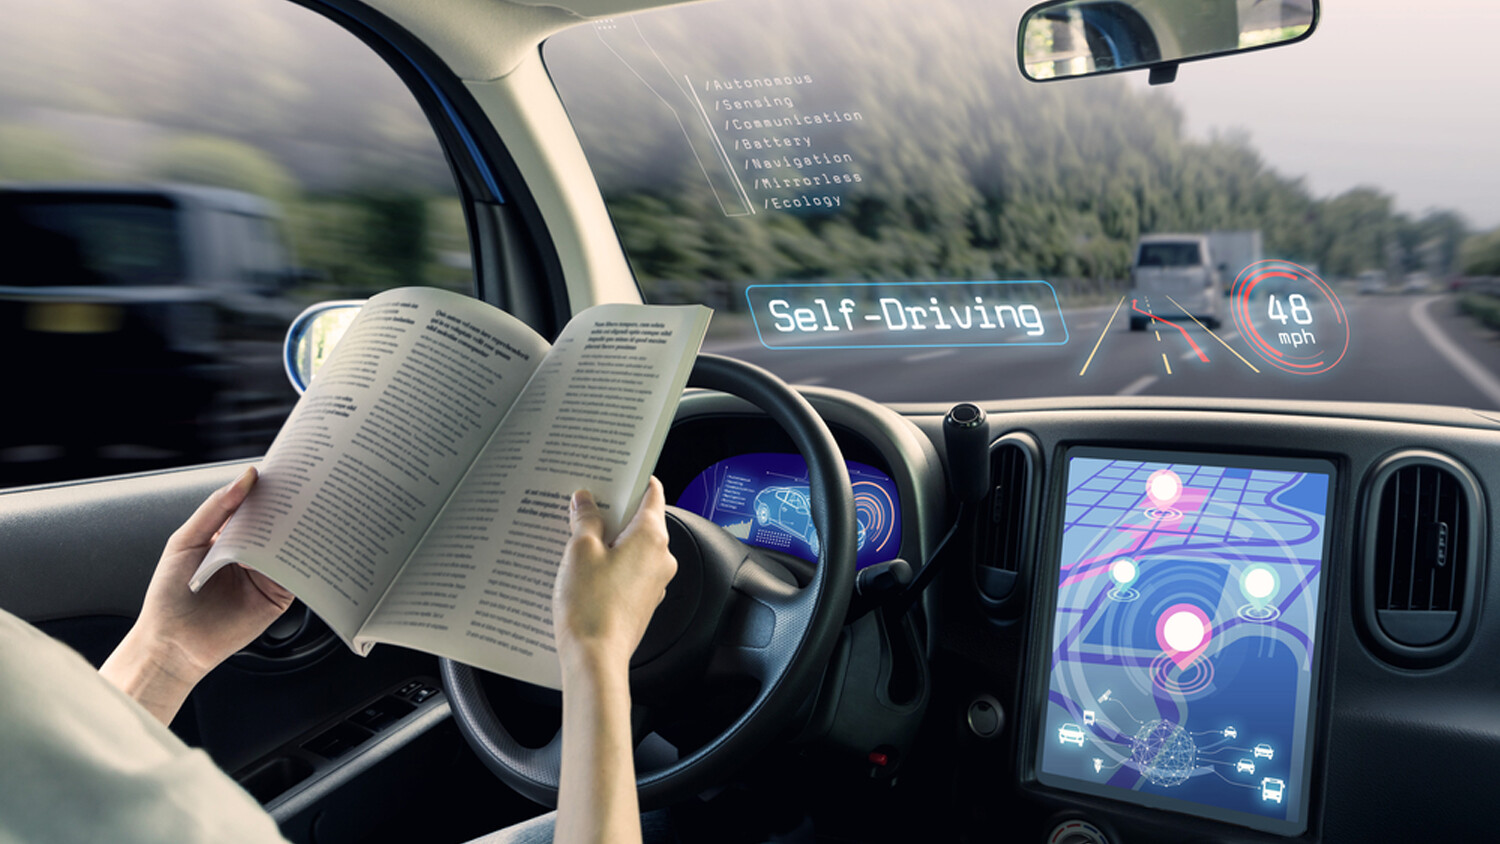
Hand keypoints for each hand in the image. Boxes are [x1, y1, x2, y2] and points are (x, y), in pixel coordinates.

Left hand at [101, 466, 294, 722]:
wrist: (172, 643)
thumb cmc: (169, 594)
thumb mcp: (186, 540)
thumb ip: (216, 509)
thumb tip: (248, 476)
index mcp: (229, 536)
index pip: (255, 506)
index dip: (269, 489)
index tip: (286, 469)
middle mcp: (251, 553)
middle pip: (277, 523)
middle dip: (289, 506)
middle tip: (306, 487)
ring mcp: (267, 574)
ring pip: (289, 546)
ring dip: (299, 530)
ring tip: (307, 512)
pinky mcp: (278, 595)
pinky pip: (295, 574)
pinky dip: (301, 560)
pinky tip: (302, 548)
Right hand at [552, 477, 676, 671]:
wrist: (595, 658)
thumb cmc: (590, 605)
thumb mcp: (580, 551)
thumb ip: (586, 519)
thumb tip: (587, 501)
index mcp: (651, 537)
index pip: (652, 494)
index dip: (633, 480)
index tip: (615, 474)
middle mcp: (661, 558)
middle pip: (641, 521)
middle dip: (613, 513)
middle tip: (584, 506)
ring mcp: (655, 582)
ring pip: (634, 548)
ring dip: (610, 540)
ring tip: (577, 539)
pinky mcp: (643, 601)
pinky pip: (630, 571)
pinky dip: (612, 564)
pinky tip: (585, 569)